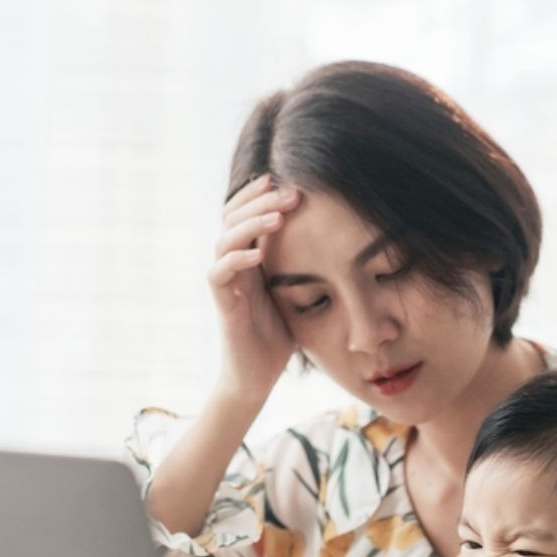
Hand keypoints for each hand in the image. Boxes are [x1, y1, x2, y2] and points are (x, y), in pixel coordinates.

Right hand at [209, 176, 300, 403]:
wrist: (257, 375)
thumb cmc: (278, 335)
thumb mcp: (296, 292)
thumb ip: (303, 265)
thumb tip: (338, 240)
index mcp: (249, 257)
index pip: (244, 214)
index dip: (260, 194)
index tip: (288, 181)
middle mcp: (232, 265)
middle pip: (232, 218)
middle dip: (261, 200)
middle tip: (291, 193)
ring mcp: (225, 282)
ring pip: (224, 239)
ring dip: (251, 224)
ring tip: (278, 217)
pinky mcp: (221, 303)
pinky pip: (218, 273)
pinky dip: (237, 259)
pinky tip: (259, 253)